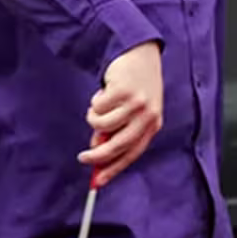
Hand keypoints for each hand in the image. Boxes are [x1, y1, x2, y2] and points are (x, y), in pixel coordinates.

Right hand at [80, 41, 162, 186]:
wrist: (140, 55)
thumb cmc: (134, 87)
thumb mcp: (131, 111)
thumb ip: (117, 130)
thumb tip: (97, 148)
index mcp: (153, 124)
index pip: (133, 153)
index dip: (114, 169)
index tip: (98, 182)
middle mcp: (147, 116)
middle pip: (118, 146)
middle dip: (98, 156)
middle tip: (83, 158)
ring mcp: (136, 104)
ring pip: (102, 125)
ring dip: (94, 117)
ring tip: (101, 105)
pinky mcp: (122, 92)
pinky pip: (97, 107)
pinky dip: (95, 101)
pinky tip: (105, 90)